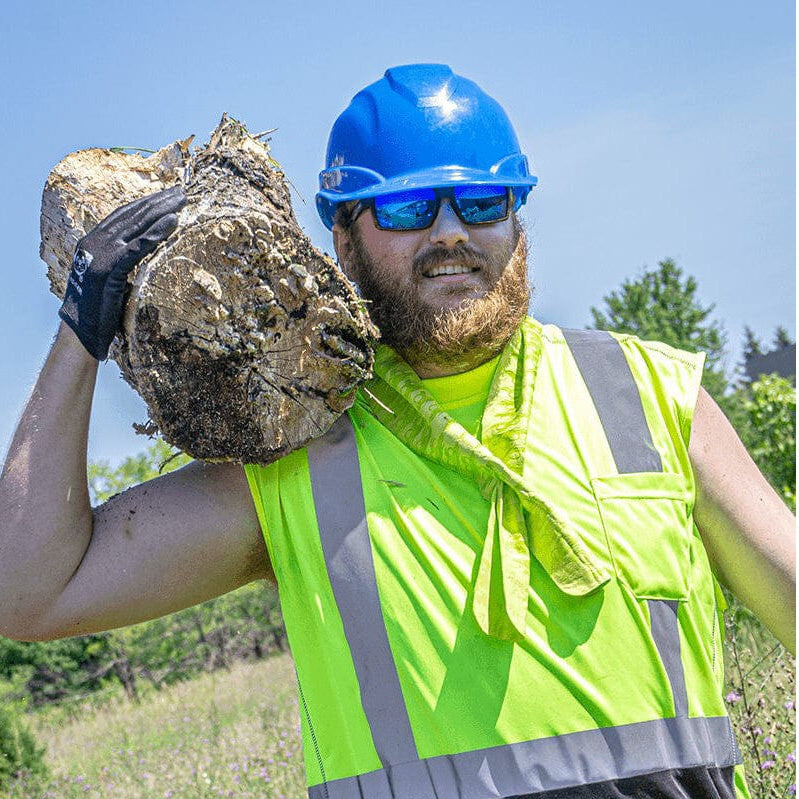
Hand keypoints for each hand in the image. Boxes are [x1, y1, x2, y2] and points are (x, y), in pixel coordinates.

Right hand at [59, 185, 186, 359]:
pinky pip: (137, 247)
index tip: (166, 195)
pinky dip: (156, 233)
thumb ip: (120, 261)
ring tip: (182, 200)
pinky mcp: (108, 270)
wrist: (81, 334)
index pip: (122, 215)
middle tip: (181, 192)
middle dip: (158, 201)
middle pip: (131, 215)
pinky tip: (173, 222)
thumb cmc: (98, 310)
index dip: (145, 203)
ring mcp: (99, 255)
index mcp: (92, 241)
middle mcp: (94, 242)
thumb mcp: (109, 277)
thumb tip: (139, 253)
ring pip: (135, 226)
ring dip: (161, 211)